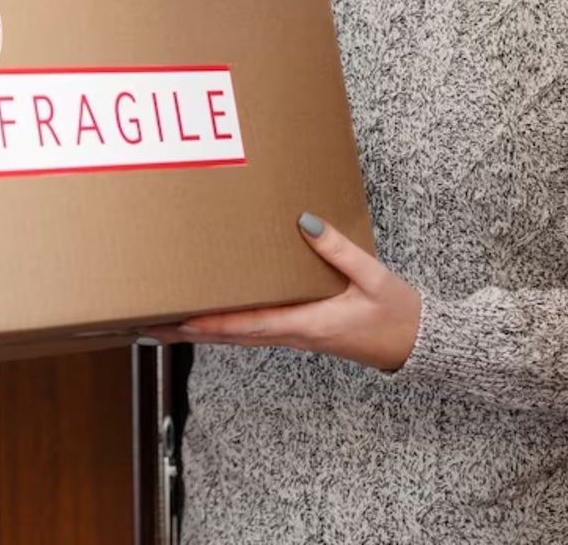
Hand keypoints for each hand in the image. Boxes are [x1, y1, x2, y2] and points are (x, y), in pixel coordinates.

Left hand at [149, 214, 420, 371]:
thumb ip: (340, 251)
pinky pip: (256, 329)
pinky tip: (212, 315)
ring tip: (168, 321)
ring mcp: (296, 335)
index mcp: (309, 325)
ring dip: (204, 330)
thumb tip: (305, 223)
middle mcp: (295, 335)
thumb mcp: (372, 278)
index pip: (250, 325)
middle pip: (232, 335)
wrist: (417, 345)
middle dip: (191, 331)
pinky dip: (227, 325)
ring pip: (240, 334)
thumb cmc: (397, 313)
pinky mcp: (301, 331)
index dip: (213, 323)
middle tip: (150, 325)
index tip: (179, 318)